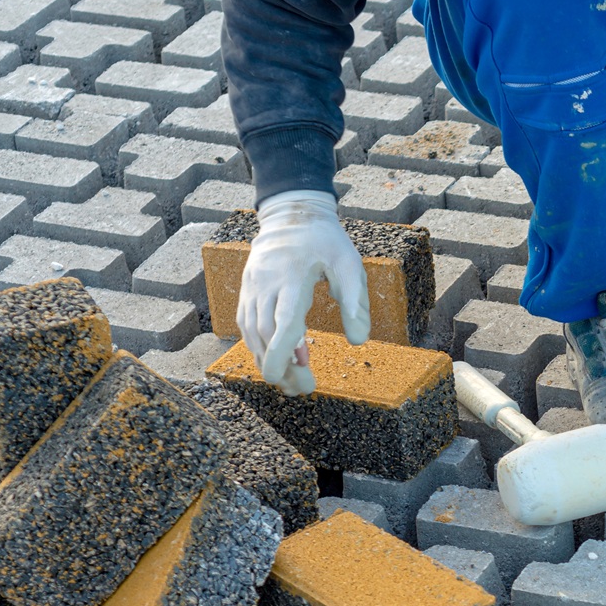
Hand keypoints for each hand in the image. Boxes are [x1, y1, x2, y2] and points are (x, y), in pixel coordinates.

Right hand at [237, 189, 368, 395]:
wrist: (292, 216)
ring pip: (252, 333)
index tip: (282, 379)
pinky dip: (259, 347)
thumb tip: (359, 341)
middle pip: (265, 335)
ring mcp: (252, 288)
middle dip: (280, 367)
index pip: (281, 322)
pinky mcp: (248, 291)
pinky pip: (247, 325)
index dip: (280, 353)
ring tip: (292, 383)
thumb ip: (355, 301)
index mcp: (292, 278)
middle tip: (303, 389)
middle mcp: (265, 284)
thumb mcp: (349, 264)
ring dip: (268, 362)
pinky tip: (277, 362)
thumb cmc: (325, 242)